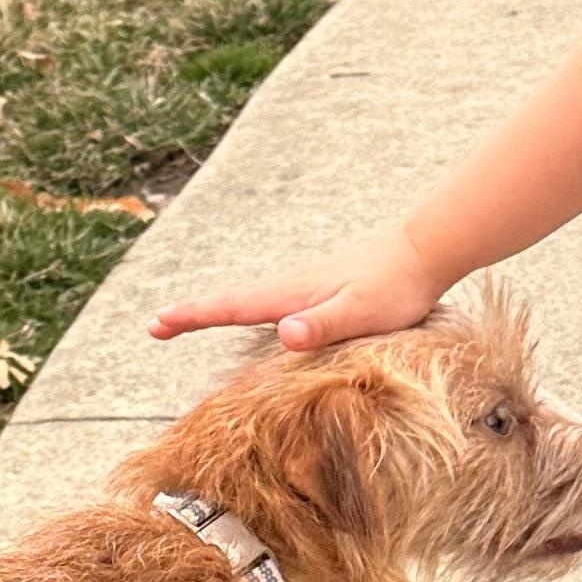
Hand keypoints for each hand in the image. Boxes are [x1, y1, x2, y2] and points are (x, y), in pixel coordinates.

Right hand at [146, 223, 447, 350]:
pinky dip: (249, 308)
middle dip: (194, 313)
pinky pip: (274, 302)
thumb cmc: (397, 286)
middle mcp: (292, 286)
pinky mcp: (324, 288)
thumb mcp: (360, 313)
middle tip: (156, 325)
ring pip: (252, 300)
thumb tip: (283, 333)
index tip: (156, 324)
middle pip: (232, 301)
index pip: (231, 308)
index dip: (192, 317)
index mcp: (292, 295)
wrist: (426, 248)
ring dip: (219, 309)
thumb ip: (322, 325)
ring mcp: (307, 285)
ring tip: (193, 319)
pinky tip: (260, 318)